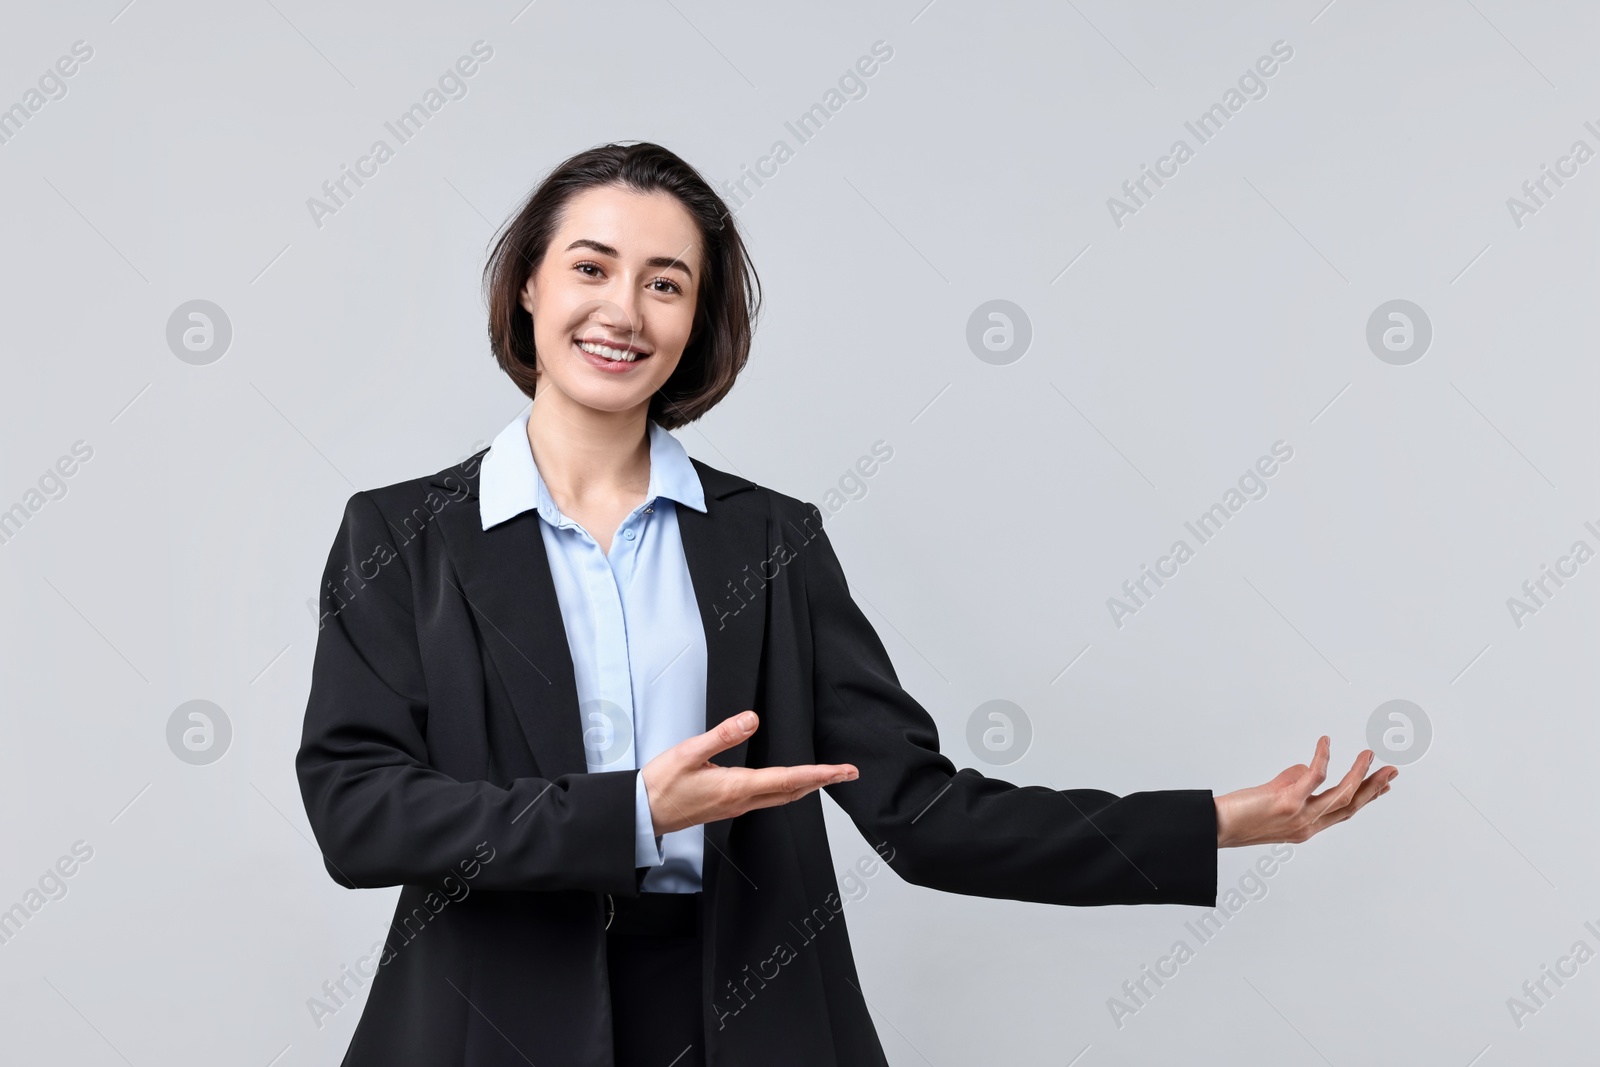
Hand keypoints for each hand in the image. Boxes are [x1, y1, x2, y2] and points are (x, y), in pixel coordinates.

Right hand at [640, 711, 858, 835]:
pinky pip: (766, 800)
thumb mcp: (689, 752)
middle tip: (847, 773)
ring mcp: (736, 807)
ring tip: (825, 777)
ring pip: (781, 798)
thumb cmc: (662, 784)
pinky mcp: (728, 807)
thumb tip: (751, 719)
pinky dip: (786, 790)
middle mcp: (741, 801)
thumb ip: (722, 735)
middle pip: (792, 792)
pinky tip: (787, 783)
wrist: (643, 813)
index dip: (820, 774)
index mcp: (737, 786)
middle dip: (822, 782)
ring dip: (806, 787)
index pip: (788, 779)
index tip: (842, 771)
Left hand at [1214, 736, 1395, 847]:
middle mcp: (1308, 825)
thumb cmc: (1239, 813)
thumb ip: (1292, 782)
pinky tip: (1326, 743)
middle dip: (1373, 787)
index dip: (1365, 798)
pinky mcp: (1287, 802)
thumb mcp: (1273, 799)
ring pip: (1340, 794)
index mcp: (1306, 828)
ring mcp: (1300, 815)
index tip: (1382, 787)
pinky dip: (1323, 758)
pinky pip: (1313, 777)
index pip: (1343, 812)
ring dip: (1358, 773)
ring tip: (1369, 755)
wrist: (1217, 827)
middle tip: (1392, 771)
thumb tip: (1308, 765)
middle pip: (1350, 805)